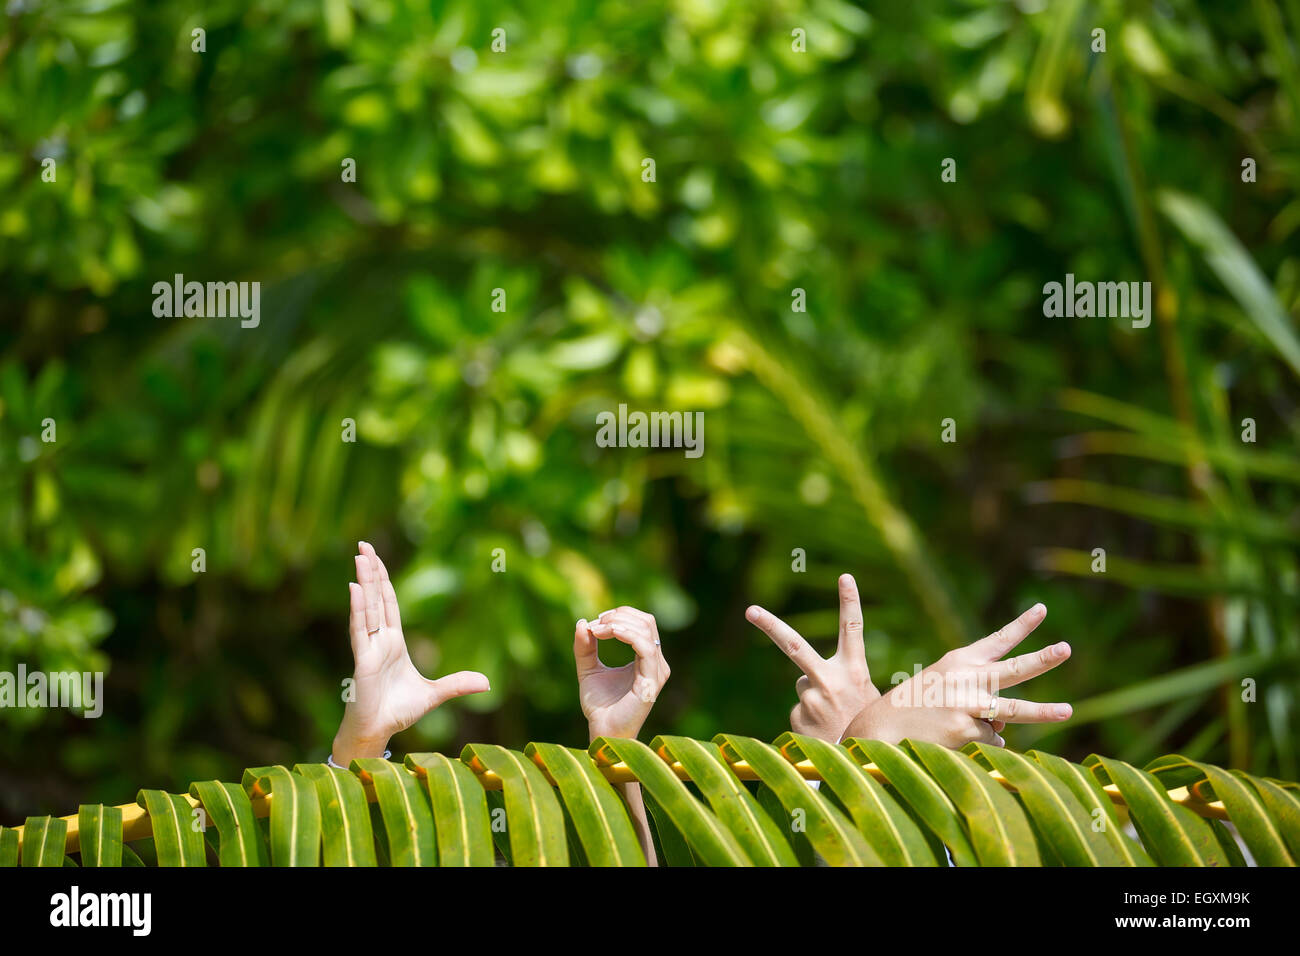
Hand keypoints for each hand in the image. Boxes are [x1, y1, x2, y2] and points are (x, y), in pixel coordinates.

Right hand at [331, 541, 489, 764]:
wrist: (378, 732)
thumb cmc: (398, 711)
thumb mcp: (435, 694)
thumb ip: (457, 684)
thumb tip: (487, 683)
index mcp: (394, 642)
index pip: (388, 604)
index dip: (384, 581)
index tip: (378, 559)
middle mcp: (379, 640)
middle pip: (376, 598)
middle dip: (371, 571)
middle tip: (365, 544)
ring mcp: (370, 647)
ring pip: (367, 607)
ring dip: (364, 581)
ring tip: (360, 555)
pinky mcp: (363, 660)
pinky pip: (360, 629)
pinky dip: (358, 608)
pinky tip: (355, 587)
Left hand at [575, 606, 669, 740]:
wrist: (602, 731)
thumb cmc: (600, 706)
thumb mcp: (588, 670)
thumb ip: (585, 647)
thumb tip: (582, 622)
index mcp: (647, 659)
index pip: (642, 623)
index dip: (620, 615)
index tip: (596, 622)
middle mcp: (656, 663)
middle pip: (646, 622)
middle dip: (619, 615)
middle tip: (596, 624)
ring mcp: (656, 672)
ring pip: (646, 630)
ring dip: (619, 623)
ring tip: (597, 630)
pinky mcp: (651, 681)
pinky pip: (645, 647)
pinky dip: (625, 634)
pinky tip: (607, 633)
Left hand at [745, 573, 878, 743]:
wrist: (863, 764)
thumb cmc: (864, 725)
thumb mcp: (867, 696)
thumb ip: (843, 678)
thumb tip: (805, 678)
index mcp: (855, 671)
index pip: (852, 630)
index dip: (850, 602)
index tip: (845, 576)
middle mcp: (831, 680)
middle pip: (794, 645)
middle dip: (770, 625)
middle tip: (750, 610)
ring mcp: (813, 698)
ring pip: (803, 685)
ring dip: (814, 699)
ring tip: (832, 719)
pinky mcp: (799, 716)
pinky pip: (799, 708)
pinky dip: (808, 719)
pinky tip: (823, 731)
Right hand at [844, 602, 1072, 748]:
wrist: (880, 728)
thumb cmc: (912, 707)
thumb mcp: (941, 689)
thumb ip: (978, 700)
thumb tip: (1004, 727)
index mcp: (959, 662)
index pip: (996, 641)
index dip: (1021, 625)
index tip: (1041, 609)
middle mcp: (966, 679)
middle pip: (1014, 669)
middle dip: (1043, 658)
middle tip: (1066, 649)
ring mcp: (966, 704)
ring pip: (1013, 710)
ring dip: (1043, 711)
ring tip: (1068, 711)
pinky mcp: (965, 731)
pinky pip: (991, 739)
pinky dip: (982, 741)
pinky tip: (956, 739)